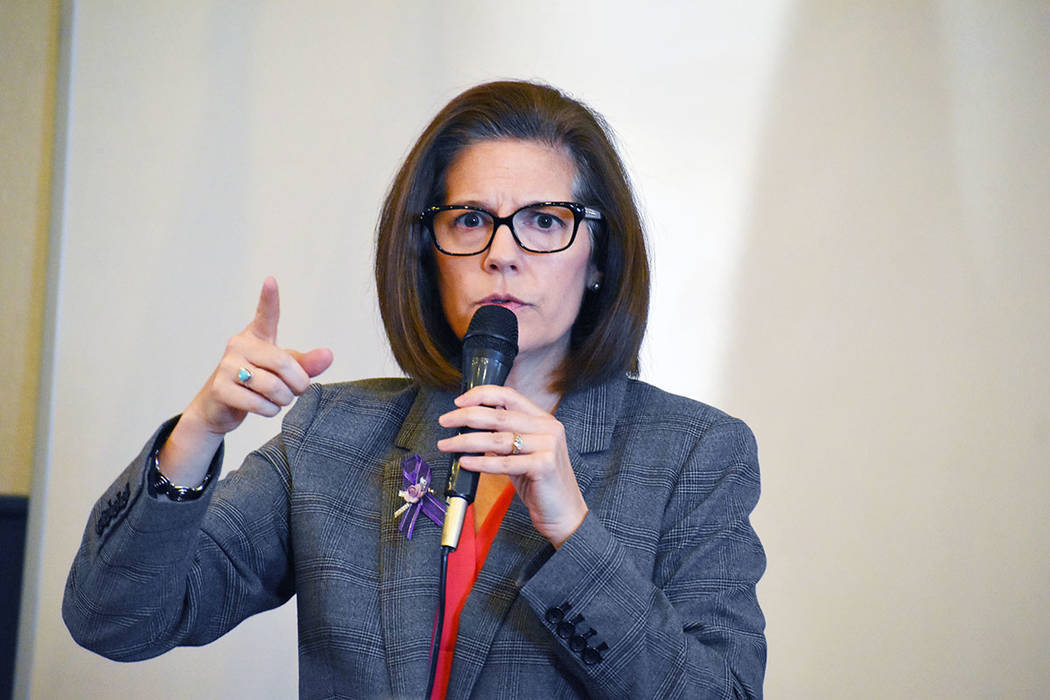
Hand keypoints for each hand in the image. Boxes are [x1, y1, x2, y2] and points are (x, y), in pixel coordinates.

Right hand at [186, 276, 332, 433]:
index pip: (266, 315)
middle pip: (283, 363)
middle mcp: (239, 346)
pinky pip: (260, 403)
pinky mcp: (220, 388)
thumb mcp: (283, 371)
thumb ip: (307, 364)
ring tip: (278, 399)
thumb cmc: (256, 383)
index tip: (271, 280)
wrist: (219, 407)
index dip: (269, 298)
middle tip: (297, 390)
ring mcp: (227, 366)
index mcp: (256, 336)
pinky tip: (264, 407)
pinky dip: (270, 410)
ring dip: (284, 399)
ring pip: (273, 387)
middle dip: (298, 383)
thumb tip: (329, 355)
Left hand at [437, 385, 587, 547]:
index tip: (459, 402)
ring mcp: (549, 446)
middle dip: (466, 417)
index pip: (509, 395)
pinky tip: (465, 462)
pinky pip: (504, 463)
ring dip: (466, 441)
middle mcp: (548, 428)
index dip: (481, 395)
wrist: (564, 513)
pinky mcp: (544, 466)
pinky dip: (481, 462)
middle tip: (445, 422)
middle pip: (499, 416)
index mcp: (543, 419)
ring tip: (447, 445)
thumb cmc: (541, 483)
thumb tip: (471, 426)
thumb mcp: (523, 453)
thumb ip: (505, 437)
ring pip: (498, 439)